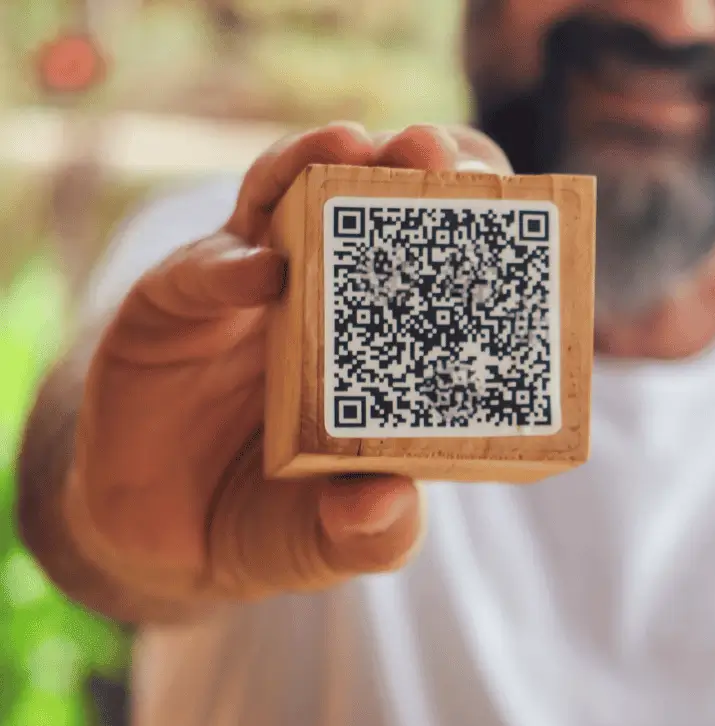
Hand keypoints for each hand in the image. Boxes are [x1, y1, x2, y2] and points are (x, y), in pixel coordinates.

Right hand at [63, 122, 512, 604]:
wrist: (164, 538)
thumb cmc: (272, 525)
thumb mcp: (331, 542)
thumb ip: (370, 533)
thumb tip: (391, 502)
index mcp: (383, 347)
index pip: (441, 266)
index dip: (472, 230)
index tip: (505, 210)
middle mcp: (323, 302)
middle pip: (370, 209)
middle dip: (407, 171)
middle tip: (434, 154)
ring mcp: (250, 294)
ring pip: (282, 204)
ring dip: (316, 168)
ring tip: (352, 149)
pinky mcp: (175, 306)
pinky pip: (199, 270)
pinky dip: (230, 264)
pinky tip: (262, 272)